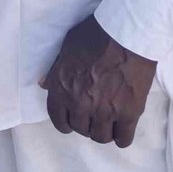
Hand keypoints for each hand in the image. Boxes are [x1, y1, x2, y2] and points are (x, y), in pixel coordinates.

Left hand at [39, 16, 156, 146]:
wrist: (127, 33)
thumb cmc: (95, 35)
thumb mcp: (66, 47)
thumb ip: (55, 69)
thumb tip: (44, 84)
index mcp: (61, 88)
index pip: (58, 119)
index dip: (65, 123)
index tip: (72, 122)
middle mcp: (80, 104)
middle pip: (80, 129)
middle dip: (86, 124)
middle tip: (94, 116)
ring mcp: (104, 111)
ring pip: (101, 137)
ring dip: (103, 131)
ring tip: (109, 123)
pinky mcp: (128, 113)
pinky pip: (123, 138)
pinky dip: (122, 138)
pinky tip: (122, 130)